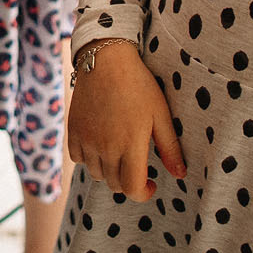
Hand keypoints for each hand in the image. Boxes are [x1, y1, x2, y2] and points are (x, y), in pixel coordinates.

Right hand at [66, 39, 181, 198]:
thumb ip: (170, 148)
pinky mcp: (73, 130)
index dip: (143, 193)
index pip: (132, 189)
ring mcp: (86, 140)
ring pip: (96, 173)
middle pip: (114, 184)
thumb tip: (180, 174)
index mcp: (130, 145)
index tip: (150, 183)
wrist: (106, 59)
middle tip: (137, 167)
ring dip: (109, 171)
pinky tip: (100, 144)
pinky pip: (78, 158)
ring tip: (120, 153)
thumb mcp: (160, 114)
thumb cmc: (139, 85)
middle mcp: (105, 147)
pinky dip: (89, 158)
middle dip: (128, 182)